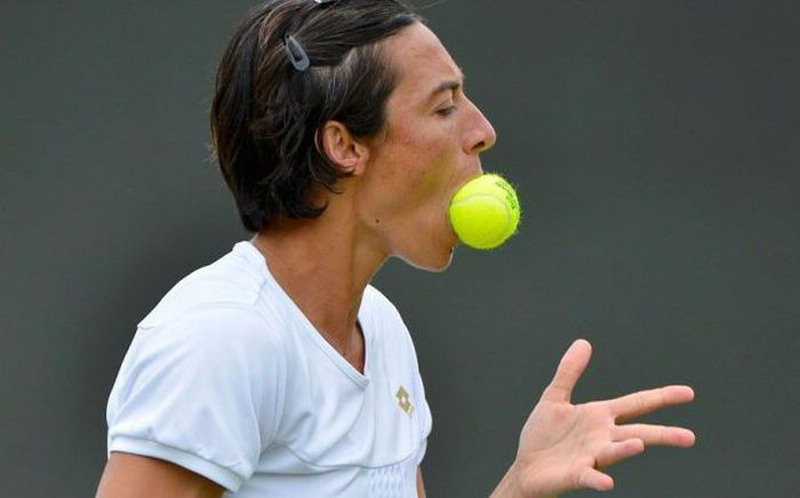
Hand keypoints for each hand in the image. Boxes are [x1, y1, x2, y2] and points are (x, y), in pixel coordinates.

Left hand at [494, 339, 694, 497]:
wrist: (525, 466)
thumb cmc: (544, 435)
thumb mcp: (555, 396)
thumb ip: (569, 371)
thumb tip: (583, 342)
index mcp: (600, 416)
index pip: (636, 403)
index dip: (661, 397)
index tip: (688, 393)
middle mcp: (602, 437)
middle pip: (638, 432)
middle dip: (663, 434)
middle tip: (689, 437)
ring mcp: (592, 456)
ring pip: (615, 451)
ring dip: (627, 448)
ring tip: (640, 444)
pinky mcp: (577, 473)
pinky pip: (590, 476)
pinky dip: (599, 478)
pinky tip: (607, 481)